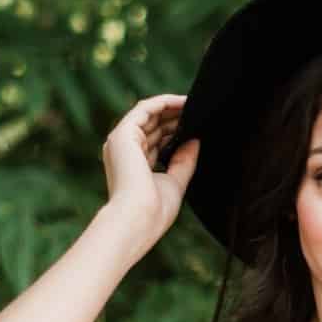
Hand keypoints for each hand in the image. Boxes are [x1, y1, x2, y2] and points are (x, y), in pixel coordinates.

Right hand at [99, 94, 199, 241]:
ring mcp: (122, 141)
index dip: (176, 131)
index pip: (155, 142)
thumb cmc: (154, 210)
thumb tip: (195, 141)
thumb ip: (184, 161)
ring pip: (149, 115)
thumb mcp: (175, 182)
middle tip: (200, 112)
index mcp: (133, 166)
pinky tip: (184, 103)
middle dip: (176, 118)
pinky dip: (165, 103)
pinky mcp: (123, 133)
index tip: (196, 126)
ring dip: (172, 108)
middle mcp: (124, 151)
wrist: (138, 219)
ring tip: (195, 105)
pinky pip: (145, 109)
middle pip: (153, 126)